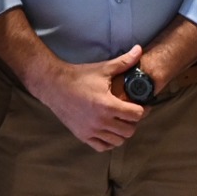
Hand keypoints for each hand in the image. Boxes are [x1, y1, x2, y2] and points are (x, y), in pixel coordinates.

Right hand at [30, 45, 148, 151]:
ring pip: (118, 141)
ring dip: (122, 132)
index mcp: (107, 105)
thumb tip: (139, 49)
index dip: (142, 109)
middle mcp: (100, 121)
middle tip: (130, 112)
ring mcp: (91, 131)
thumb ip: (124, 62)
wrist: (54, 85)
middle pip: (129, 130)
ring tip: (120, 121)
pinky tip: (108, 130)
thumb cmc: (80, 76)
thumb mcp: (103, 69)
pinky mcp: (82, 135)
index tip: (141, 104)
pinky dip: (109, 141)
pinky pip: (103, 146)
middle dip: (133, 121)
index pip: (136, 115)